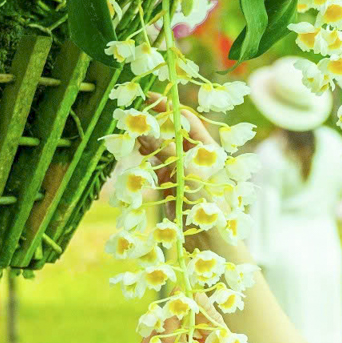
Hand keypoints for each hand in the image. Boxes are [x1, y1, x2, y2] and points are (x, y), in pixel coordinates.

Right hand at [134, 92, 251, 264]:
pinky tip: (134, 147)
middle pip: (173, 133)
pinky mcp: (172, 188)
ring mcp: (183, 172)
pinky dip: (145, 158)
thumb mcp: (189, 176)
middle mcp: (196, 158)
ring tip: (128, 125)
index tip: (150, 96)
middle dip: (154, 120)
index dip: (170, 107)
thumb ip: (168, 153)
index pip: (189, 121)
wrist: (213, 247)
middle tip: (133, 108)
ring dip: (146, 138)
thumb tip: (146, 130)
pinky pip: (156, 167)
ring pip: (161, 149)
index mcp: (209, 150)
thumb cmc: (211, 209)